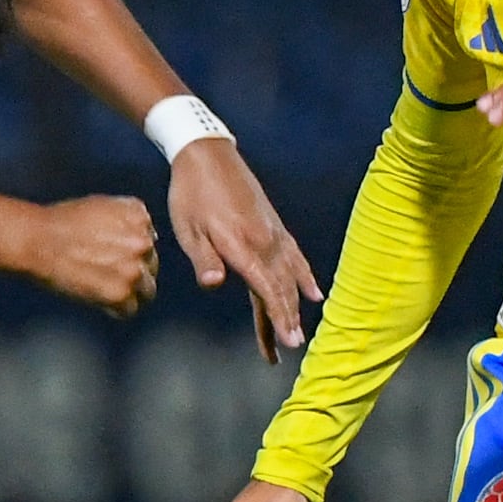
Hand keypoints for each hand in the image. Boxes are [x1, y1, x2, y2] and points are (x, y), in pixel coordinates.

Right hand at [29, 194, 159, 315]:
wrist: (38, 240)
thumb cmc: (60, 223)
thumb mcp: (101, 206)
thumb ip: (127, 221)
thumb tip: (148, 238)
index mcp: (139, 217)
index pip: (149, 241)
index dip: (130, 251)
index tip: (109, 255)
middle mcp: (143, 242)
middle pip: (150, 265)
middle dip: (133, 272)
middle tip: (104, 275)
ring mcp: (134, 269)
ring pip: (146, 290)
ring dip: (128, 293)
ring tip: (102, 288)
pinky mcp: (121, 292)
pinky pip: (130, 309)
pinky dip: (116, 309)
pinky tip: (98, 300)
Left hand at [164, 136, 324, 362]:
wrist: (207, 155)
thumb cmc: (190, 194)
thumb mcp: (187, 227)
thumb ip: (203, 258)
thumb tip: (213, 284)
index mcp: (241, 244)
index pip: (265, 288)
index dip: (278, 316)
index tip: (289, 340)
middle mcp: (264, 241)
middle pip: (280, 287)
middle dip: (287, 318)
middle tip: (293, 346)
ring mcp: (273, 233)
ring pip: (289, 276)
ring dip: (295, 304)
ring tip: (297, 332)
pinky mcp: (275, 226)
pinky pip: (295, 256)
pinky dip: (305, 276)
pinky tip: (315, 293)